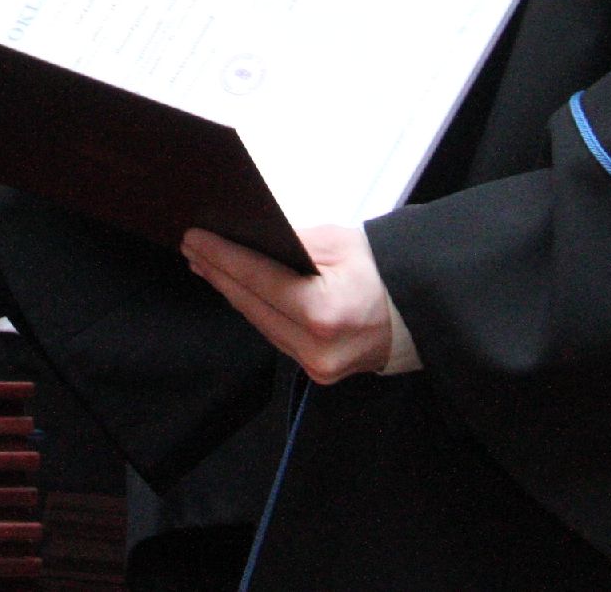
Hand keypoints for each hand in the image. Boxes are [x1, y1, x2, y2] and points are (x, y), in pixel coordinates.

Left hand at [182, 223, 399, 385]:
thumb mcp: (338, 242)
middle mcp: (317, 348)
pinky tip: (238, 290)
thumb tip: (247, 239)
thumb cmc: (383, 271)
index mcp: (324, 313)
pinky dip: (255, 310)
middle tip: (192, 247)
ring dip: (231, 292)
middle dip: (218, 273)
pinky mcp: (317, 372)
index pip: (258, 280)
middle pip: (251, 305)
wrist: (418, 310)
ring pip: (259, 323)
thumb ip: (289, 243)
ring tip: (205, 264)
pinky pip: (275, 335)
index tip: (195, 239)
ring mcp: (316, 366)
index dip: (222, 257)